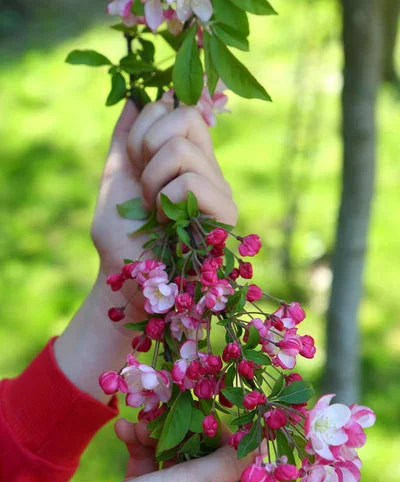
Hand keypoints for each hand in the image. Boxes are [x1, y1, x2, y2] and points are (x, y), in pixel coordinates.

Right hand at [1, 423, 252, 481]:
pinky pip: (146, 459)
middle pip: (202, 459)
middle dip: (187, 431)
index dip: (231, 444)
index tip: (220, 416)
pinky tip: (123, 429)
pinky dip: (136, 442)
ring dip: (156, 433)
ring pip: (172, 455)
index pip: (236, 474)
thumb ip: (226, 464)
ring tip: (140, 421)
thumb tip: (257, 445)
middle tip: (178, 407)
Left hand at [92, 100, 235, 280]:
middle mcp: (207, 167)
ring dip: (152, 181)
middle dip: (148, 146)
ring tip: (154, 210)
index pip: (175, 108)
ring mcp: (219, 189)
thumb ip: (124, 138)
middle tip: (144, 185)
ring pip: (184, 149)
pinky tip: (168, 223)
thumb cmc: (120, 236)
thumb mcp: (115, 178)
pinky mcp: (226, 214)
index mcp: (184, 157)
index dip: (144, 129)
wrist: (125, 278)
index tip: (135, 164)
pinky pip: (194, 181)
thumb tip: (133, 96)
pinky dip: (167, 201)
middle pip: (186, 116)